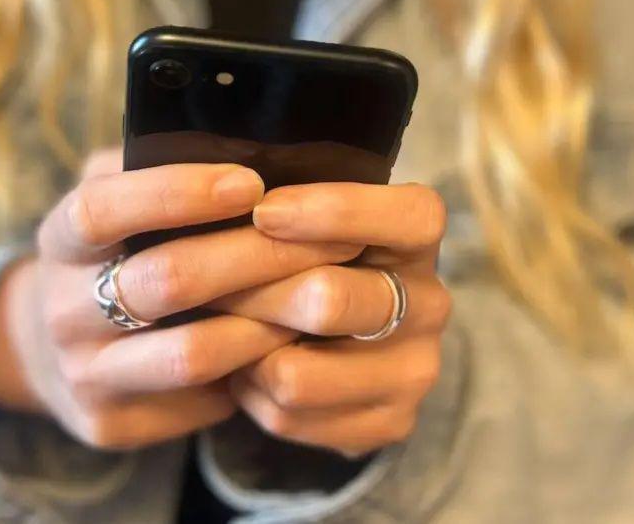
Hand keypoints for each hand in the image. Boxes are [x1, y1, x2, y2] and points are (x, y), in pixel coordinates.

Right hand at [0, 149, 362, 449]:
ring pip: (192, 353)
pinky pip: (200, 401)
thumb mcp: (117, 204)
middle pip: (166, 281)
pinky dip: (252, 372)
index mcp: (60, 241)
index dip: (174, 193)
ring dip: (269, 322)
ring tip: (324, 296)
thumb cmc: (113, 257)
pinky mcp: (110, 423)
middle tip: (334, 240)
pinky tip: (290, 347)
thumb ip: (155, 169)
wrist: (50, 349)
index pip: (102, 209)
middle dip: (259, 257)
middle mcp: (61, 310)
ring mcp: (83, 374)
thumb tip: (250, 145)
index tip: (249, 184)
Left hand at [210, 182, 449, 456]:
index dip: (335, 211)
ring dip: (240, 353)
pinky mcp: (390, 423)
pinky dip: (250, 393)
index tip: (262, 211)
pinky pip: (289, 416)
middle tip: (202, 285)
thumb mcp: (306, 221)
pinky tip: (245, 370)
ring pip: (295, 376)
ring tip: (221, 331)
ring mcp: (414, 371)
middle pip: (328, 300)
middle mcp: (431, 304)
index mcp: (419, 238)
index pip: (407, 217)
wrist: (335, 340)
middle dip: (251, 292)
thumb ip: (284, 211)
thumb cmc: (308, 258)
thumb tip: (230, 212)